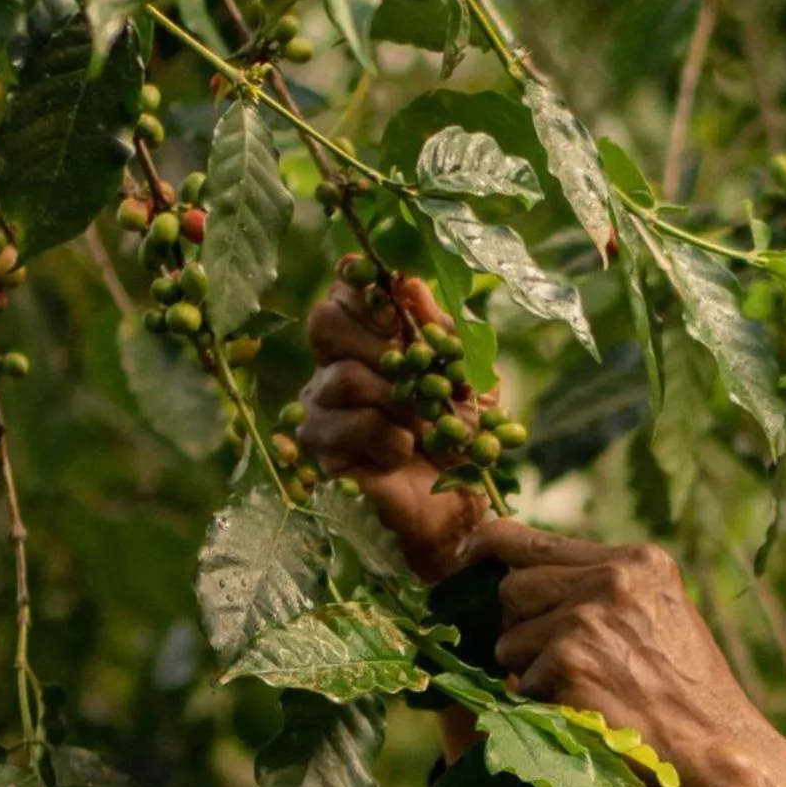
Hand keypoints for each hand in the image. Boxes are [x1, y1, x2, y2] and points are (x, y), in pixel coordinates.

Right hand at [297, 269, 491, 583]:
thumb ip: (442, 330)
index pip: (347, 291)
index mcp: (369, 338)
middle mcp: (334, 364)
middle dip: (381, 345)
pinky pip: (348, 425)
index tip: (398, 303)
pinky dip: (389, 438)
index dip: (366, 286)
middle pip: (325, 322)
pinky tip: (403, 451)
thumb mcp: (467, 377)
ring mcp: (320, 405)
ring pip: (342, 377)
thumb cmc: (462, 434)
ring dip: (398, 401)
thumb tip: (410, 284)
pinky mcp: (318, 447)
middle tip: (414, 371)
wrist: (456, 503)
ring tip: (421, 425)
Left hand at [472, 521, 776, 786]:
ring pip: (508, 639)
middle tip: (560, 661)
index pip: (537, 539)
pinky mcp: (566, 663)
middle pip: (513, 588)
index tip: (465, 554)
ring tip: (584, 690)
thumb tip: (524, 576)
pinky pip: (519, 683)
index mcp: (638, 560)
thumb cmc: (690, 692)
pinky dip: (541, 705)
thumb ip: (607, 587)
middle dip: (521, 626)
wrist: (718, 749)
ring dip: (529, 671)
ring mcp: (586, 619)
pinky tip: (585, 712)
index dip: (489, 545)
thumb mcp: (660, 614)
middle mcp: (611, 578)